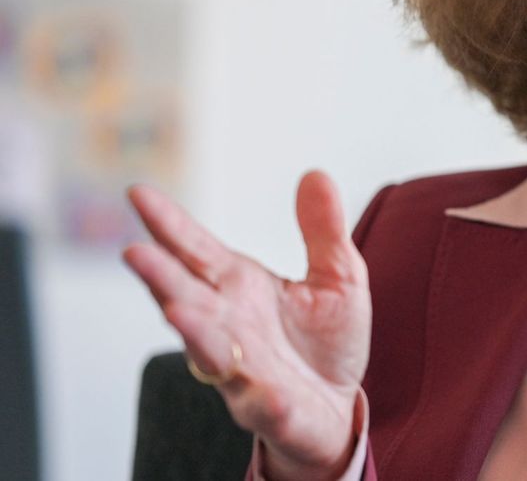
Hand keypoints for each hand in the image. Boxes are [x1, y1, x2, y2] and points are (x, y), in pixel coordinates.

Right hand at [123, 171, 370, 479]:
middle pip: (186, 297)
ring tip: (177, 311)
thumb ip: (323, 230)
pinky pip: (262, 405)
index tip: (138, 193)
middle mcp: (228, 325)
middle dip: (160, 277)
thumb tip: (315, 173)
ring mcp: (242, 369)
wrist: (336, 406)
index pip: (196, 251)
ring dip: (193, 332)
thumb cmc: (324, 341)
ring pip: (208, 351)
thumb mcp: (337, 276)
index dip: (168, 225)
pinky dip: (260, 397)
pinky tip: (262, 390)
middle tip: (134, 251)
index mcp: (239, 287)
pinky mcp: (269, 408)